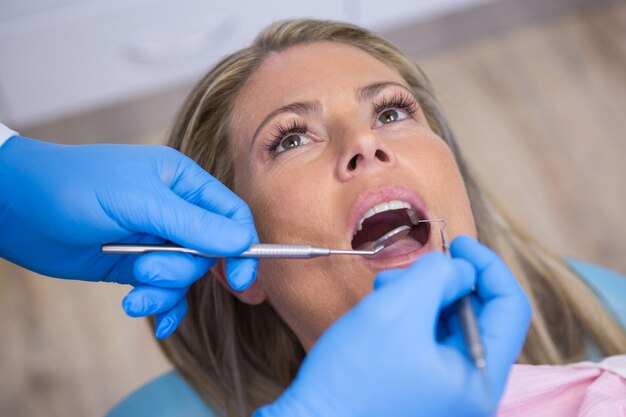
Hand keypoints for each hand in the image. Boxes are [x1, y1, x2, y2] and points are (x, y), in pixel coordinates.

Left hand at [0, 136, 258, 337]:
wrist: (18, 208)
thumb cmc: (75, 186)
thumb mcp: (138, 201)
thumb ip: (192, 225)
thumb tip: (241, 243)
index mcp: (183, 183)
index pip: (231, 216)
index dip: (242, 247)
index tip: (241, 278)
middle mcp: (175, 211)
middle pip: (210, 253)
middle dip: (182, 270)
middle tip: (148, 271)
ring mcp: (156, 240)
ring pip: (186, 276)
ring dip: (164, 289)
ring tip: (134, 289)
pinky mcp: (136, 265)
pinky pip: (165, 292)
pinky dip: (161, 306)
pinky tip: (148, 315)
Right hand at [255, 237, 530, 416]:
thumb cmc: (352, 378)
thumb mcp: (397, 309)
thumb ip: (438, 276)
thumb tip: (459, 270)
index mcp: (480, 378)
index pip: (510, 308)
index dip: (487, 266)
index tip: (460, 244)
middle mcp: (470, 390)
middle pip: (477, 316)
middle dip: (442, 283)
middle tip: (407, 271)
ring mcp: (444, 392)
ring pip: (447, 326)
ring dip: (419, 298)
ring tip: (384, 294)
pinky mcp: (420, 389)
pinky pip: (427, 341)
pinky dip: (408, 318)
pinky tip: (380, 314)